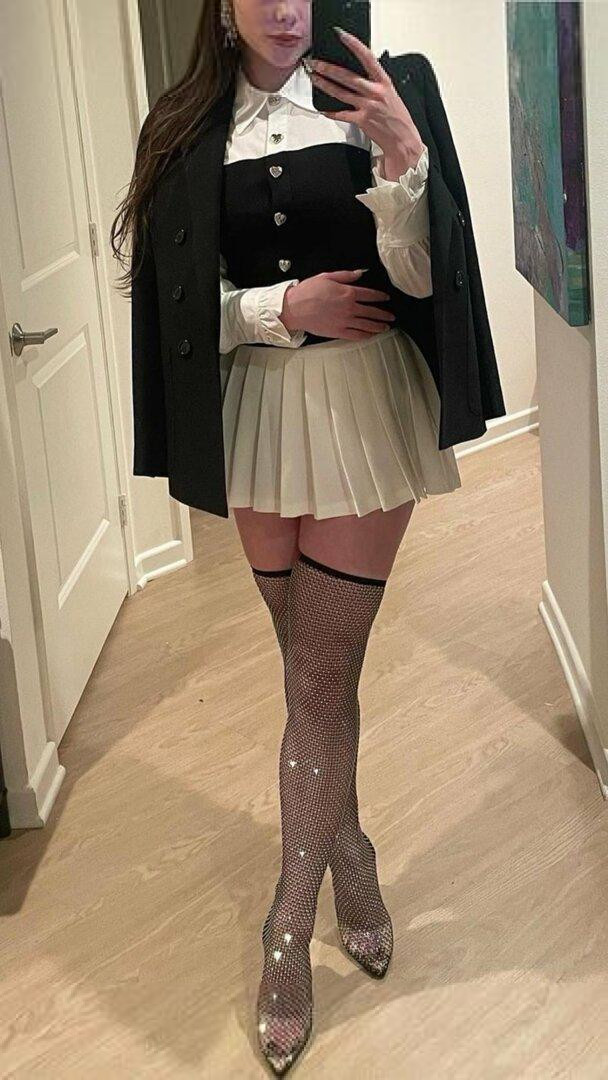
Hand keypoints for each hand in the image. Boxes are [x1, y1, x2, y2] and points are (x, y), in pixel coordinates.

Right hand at [281, 269, 395, 340]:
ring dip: (378, 326)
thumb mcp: (327, 277)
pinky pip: (356, 335)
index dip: (380, 296)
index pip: (369, 295)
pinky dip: (366, 336)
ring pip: (367, 325)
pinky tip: (371, 335)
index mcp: (347, 293)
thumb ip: (346, 276)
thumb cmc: (308, 292)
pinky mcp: (338, 332)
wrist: (294, 308)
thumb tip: (360, 273)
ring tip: (386, 327)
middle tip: (391, 317)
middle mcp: (349, 308)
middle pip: (372, 312)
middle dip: (383, 314)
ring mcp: (345, 321)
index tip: (386, 298)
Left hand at [308, 29, 425, 176]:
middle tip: (316, 63)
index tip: (342, 36)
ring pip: (341, 93)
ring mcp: (367, 107)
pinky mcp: (361, 121)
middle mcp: (375, 92)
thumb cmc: (398, 118)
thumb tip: (360, 76)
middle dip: (329, 68)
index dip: (354, 45)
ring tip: (315, 79)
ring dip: (325, 85)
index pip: (367, 57)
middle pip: (347, 77)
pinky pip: (342, 114)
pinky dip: (331, 112)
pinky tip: (323, 108)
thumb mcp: (391, 95)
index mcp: (384, 82)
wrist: (403, 140)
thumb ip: (376, 84)